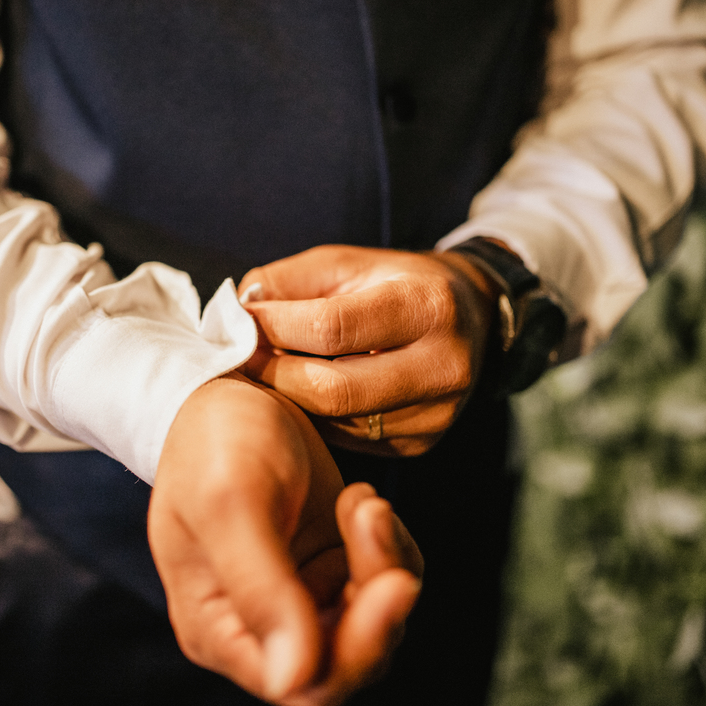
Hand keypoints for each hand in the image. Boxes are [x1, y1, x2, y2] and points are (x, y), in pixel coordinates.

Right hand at [148, 373, 422, 705]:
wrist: (223, 387)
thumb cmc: (209, 441)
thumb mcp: (230, 504)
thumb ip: (261, 588)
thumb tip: (292, 677)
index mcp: (217, 629)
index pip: (303, 683)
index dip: (357, 649)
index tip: (390, 583)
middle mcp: (258, 627)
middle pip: (346, 662)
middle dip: (378, 603)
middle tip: (378, 522)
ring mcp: (298, 596)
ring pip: (372, 622)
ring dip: (383, 562)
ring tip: (359, 498)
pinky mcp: (328, 564)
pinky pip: (381, 582)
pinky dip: (387, 545)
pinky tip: (358, 498)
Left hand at [239, 245, 497, 456]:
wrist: (471, 316)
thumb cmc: (394, 283)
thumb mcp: (345, 263)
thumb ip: (286, 282)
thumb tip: (235, 315)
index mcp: (426, 306)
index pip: (331, 328)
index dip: (274, 328)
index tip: (240, 323)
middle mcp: (443, 366)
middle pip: (333, 391)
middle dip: (275, 376)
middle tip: (240, 360)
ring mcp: (437, 413)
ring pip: (337, 423)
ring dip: (290, 401)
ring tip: (265, 374)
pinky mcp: (422, 442)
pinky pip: (350, 439)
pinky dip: (315, 418)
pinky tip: (301, 395)